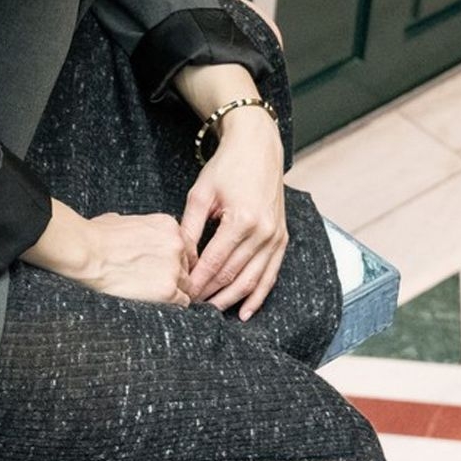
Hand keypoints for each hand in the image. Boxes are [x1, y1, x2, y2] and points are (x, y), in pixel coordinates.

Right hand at [73, 210, 194, 304]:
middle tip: (156, 282)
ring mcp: (174, 268)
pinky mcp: (168, 290)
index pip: (185, 247)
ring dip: (173, 291)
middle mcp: (177, 245)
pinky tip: (157, 303)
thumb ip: (138, 228)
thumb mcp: (122, 220)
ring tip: (154, 295)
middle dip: (175, 275)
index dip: (176, 260)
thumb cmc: (96, 236)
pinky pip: (182, 302)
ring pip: (187, 286)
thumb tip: (132, 232)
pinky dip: (172, 305)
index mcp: (168, 226)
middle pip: (188, 267)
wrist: (86, 252)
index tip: (166, 268)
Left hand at [180, 109, 287, 316]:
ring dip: (232, 299)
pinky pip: (271, 275)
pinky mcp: (282, 239)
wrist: (258, 148)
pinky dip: (259, 296)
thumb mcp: (200, 193)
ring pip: (253, 280)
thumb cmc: (226, 167)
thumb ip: (189, 227)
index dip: (197, 281)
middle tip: (192, 307)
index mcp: (241, 220)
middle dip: (211, 294)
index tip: (182, 294)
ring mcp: (276, 237)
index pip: (215, 262)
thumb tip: (178, 258)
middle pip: (233, 275)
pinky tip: (245, 312)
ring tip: (212, 312)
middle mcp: (263, 232)